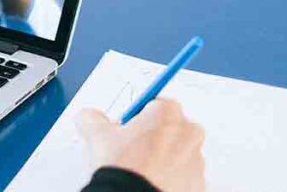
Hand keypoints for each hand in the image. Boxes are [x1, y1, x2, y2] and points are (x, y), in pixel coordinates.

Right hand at [76, 99, 205, 191]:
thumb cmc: (126, 166)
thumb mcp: (96, 134)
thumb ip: (92, 117)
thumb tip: (88, 117)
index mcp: (167, 113)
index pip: (153, 103)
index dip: (137, 115)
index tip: (128, 125)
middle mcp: (188, 132)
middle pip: (169, 126)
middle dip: (153, 134)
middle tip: (132, 147)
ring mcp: (196, 159)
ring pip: (178, 151)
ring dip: (163, 156)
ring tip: (139, 168)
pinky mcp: (198, 182)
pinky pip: (183, 174)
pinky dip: (170, 176)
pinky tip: (150, 180)